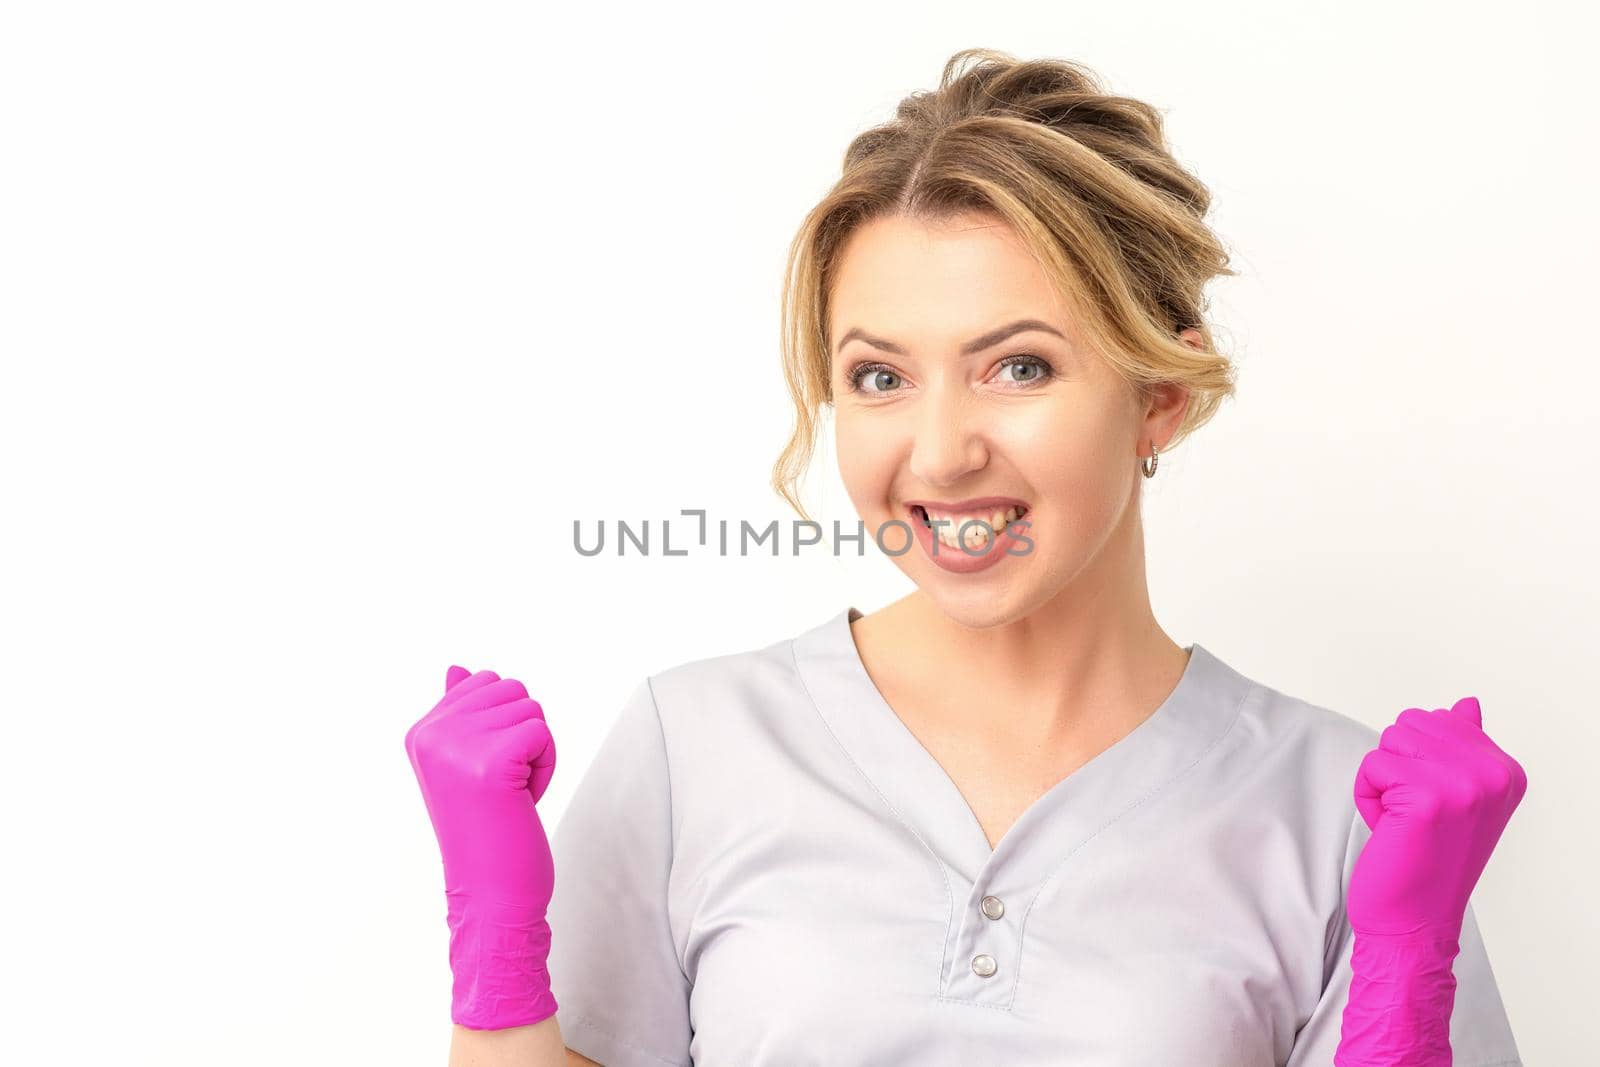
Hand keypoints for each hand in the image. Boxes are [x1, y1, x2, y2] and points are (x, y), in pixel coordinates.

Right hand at [405, 665, 558, 1029]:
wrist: (491, 897)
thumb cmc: (485, 832)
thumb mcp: (463, 767)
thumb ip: (460, 715)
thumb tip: (459, 668)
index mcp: (420, 732)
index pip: (484, 682)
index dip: (503, 724)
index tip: (487, 771)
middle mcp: (431, 735)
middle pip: (511, 690)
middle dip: (523, 734)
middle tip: (503, 785)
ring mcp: (458, 747)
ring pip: (531, 709)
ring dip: (536, 752)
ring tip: (510, 794)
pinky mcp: (492, 762)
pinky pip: (543, 733)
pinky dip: (546, 767)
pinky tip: (523, 799)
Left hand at [1348, 696, 1526, 941]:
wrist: (1415, 920)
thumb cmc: (1427, 858)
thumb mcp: (1457, 798)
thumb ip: (1463, 748)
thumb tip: (1467, 704)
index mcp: (1506, 771)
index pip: (1439, 718)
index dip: (1418, 759)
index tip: (1435, 805)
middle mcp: (1494, 775)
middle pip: (1411, 724)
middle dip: (1396, 765)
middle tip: (1413, 813)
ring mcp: (1466, 785)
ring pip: (1389, 740)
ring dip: (1381, 781)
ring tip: (1402, 821)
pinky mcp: (1428, 798)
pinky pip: (1372, 765)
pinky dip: (1367, 796)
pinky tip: (1389, 829)